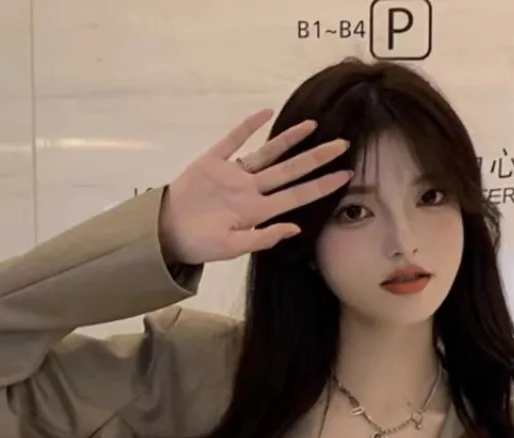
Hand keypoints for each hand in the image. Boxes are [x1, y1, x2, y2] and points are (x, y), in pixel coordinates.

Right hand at [159, 108, 351, 264]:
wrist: (167, 233)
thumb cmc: (200, 244)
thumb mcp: (231, 248)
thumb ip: (262, 239)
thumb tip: (294, 228)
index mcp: (257, 212)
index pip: (296, 196)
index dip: (321, 186)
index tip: (346, 177)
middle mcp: (251, 190)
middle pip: (290, 171)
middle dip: (316, 159)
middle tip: (344, 145)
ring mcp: (233, 174)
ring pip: (267, 153)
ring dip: (288, 139)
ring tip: (312, 125)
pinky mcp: (213, 161)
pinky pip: (233, 140)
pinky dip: (248, 126)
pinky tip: (266, 113)